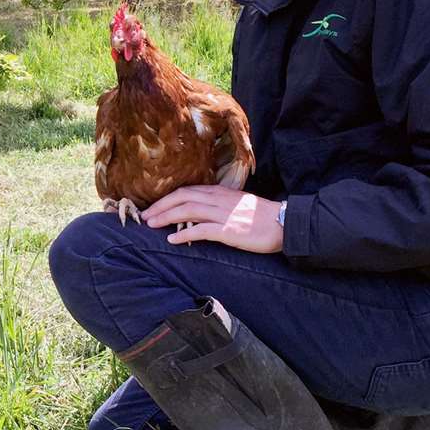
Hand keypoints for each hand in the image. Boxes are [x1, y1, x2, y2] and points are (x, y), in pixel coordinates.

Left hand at [142, 185, 283, 251]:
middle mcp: (219, 199)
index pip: (187, 190)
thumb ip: (218, 204)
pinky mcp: (229, 230)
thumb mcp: (237, 203)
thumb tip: (198, 211)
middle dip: (160, 206)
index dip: (167, 198)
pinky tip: (172, 239)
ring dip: (166, 217)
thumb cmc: (262, 216)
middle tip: (144, 216)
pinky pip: (201, 230)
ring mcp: (223, 214)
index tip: (153, 206)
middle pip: (182, 197)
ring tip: (151, 225)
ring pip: (187, 210)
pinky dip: (183, 233)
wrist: (284, 224)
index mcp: (220, 192)